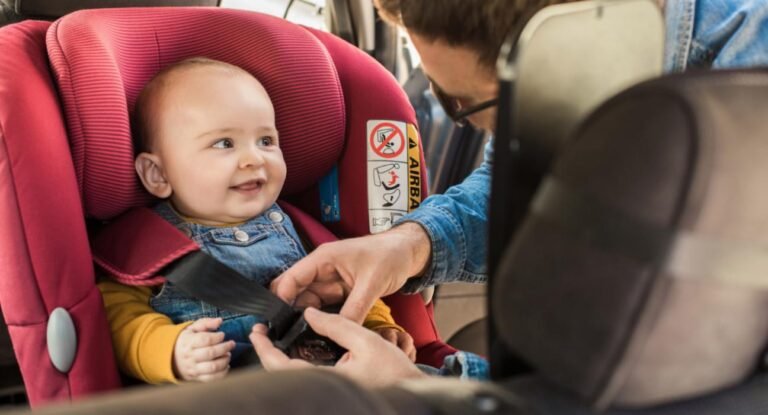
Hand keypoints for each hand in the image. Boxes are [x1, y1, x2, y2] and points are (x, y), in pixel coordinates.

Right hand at [173, 317, 234, 381]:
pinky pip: (212, 378)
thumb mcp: (193, 328)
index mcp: (188, 342)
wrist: (172, 357)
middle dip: (225, 348)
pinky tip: (226, 365)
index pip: (205, 339)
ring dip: (225, 360)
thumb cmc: (187, 341)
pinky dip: (222, 373)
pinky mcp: (197, 378)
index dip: (217, 337)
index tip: (222, 334)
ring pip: (212, 367)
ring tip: (228, 354)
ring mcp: (193, 369)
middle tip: (231, 344)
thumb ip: (206, 323)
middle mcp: (190, 356)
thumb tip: (219, 321)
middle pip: (211, 353)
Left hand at [250, 308, 425, 386]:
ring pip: (293, 377)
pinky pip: (305, 378)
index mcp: (327, 380)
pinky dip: (295, 364)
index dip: (265, 349)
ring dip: (280, 359)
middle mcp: (323, 388)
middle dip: (268, 353)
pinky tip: (296, 350)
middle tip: (261, 333)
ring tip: (274, 338)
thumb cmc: (394, 371)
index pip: (282, 367)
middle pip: (282, 375)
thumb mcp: (366, 340)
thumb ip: (336, 325)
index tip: (257, 332)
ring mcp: (327, 391)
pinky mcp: (333, 390)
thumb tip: (310, 313)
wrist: (412, 391)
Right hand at [271, 223, 431, 322]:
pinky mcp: (339, 290)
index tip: (279, 323)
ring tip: (304, 338)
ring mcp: (330, 280)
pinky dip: (322, 318)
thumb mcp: (372, 283)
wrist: (407, 252)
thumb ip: (355, 308)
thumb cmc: (390, 256)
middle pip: (295, 292)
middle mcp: (322, 269)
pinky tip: (322, 332)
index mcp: (323, 259)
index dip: (282, 300)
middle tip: (289, 335)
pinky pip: (324, 306)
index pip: (291, 279)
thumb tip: (341, 330)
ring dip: (307, 318)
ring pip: (309, 302)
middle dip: (290, 312)